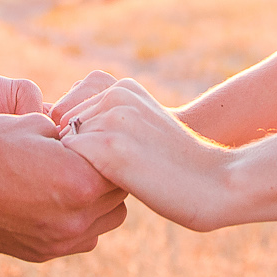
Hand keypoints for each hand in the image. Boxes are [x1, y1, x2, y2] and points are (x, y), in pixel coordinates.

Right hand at [0, 112, 128, 261]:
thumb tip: (89, 139)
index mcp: (82, 181)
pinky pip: (82, 238)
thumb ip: (73, 136)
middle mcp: (78, 218)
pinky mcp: (45, 253)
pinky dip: (78, 221)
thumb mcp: (35, 125)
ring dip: (99, 202)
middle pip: (119, 194)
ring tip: (72, 182)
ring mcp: (62, 240)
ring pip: (108, 220)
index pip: (121, 164)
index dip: (111, 148)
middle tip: (87, 159)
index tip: (97, 139)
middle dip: (107, 175)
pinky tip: (55, 202)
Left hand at [55, 78, 236, 232]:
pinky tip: (111, 188)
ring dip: (78, 166)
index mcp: (124, 88)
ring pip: (66, 145)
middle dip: (77, 153)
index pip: (71, 114)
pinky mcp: (109, 148)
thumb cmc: (176, 166)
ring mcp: (112, 120)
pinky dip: (79, 178)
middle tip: (113, 174)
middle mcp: (116, 96)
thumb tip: (62, 135)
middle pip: (65, 129)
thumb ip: (110, 122)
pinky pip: (68, 161)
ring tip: (115, 180)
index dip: (83, 144)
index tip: (113, 162)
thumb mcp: (144, 129)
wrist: (214, 183)